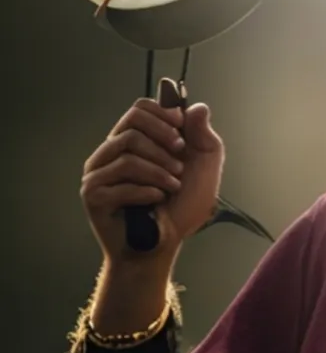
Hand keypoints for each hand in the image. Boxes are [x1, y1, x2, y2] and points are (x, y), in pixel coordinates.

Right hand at [81, 79, 224, 266]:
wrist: (164, 245)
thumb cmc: (181, 206)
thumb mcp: (204, 168)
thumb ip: (202, 136)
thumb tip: (197, 107)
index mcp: (134, 140)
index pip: (139, 109)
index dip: (162, 115)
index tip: (181, 131)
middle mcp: (111, 152)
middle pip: (132, 125)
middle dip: (163, 142)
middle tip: (180, 165)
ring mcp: (98, 173)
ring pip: (128, 152)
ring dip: (159, 170)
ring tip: (173, 186)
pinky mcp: (93, 195)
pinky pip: (121, 181)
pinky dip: (147, 191)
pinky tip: (157, 200)